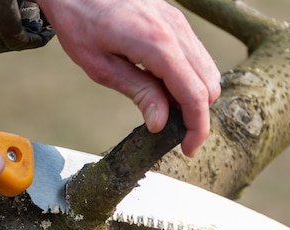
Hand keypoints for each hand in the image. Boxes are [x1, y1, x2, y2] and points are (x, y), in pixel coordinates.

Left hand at [35, 0, 220, 155]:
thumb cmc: (80, 22)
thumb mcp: (101, 66)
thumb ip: (138, 92)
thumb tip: (161, 123)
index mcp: (158, 45)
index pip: (194, 95)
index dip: (197, 128)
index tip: (188, 149)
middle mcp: (176, 31)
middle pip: (209, 85)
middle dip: (197, 115)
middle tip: (172, 133)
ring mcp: (178, 23)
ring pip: (207, 70)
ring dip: (194, 96)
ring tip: (165, 110)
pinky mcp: (175, 21)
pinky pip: (195, 56)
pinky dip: (188, 78)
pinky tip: (163, 87)